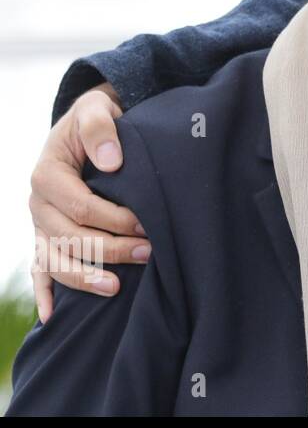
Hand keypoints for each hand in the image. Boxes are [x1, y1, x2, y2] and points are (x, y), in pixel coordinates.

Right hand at [28, 82, 150, 321]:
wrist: (86, 128)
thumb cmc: (97, 121)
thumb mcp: (96, 110)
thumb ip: (100, 129)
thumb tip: (110, 162)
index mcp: (47, 174)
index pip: (81, 207)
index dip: (115, 219)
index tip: (148, 223)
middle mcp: (37, 203)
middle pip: (70, 238)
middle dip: (111, 249)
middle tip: (151, 253)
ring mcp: (39, 225)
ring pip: (55, 260)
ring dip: (84, 277)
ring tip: (116, 288)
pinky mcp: (45, 238)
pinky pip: (39, 269)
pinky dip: (44, 294)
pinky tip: (52, 317)